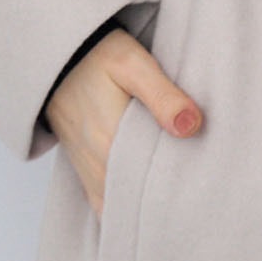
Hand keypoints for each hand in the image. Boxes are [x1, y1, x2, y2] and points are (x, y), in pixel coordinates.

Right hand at [45, 26, 204, 217]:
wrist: (57, 56)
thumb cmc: (96, 56)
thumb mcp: (132, 64)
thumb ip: (162, 95)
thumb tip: (192, 126)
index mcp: (110, 143)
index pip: (151, 184)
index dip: (180, 186)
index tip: (204, 183)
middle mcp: (96, 165)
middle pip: (137, 197)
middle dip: (166, 198)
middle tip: (198, 190)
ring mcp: (87, 169)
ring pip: (120, 203)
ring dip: (145, 202)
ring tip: (178, 197)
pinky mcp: (83, 166)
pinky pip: (103, 201)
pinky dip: (124, 204)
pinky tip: (146, 198)